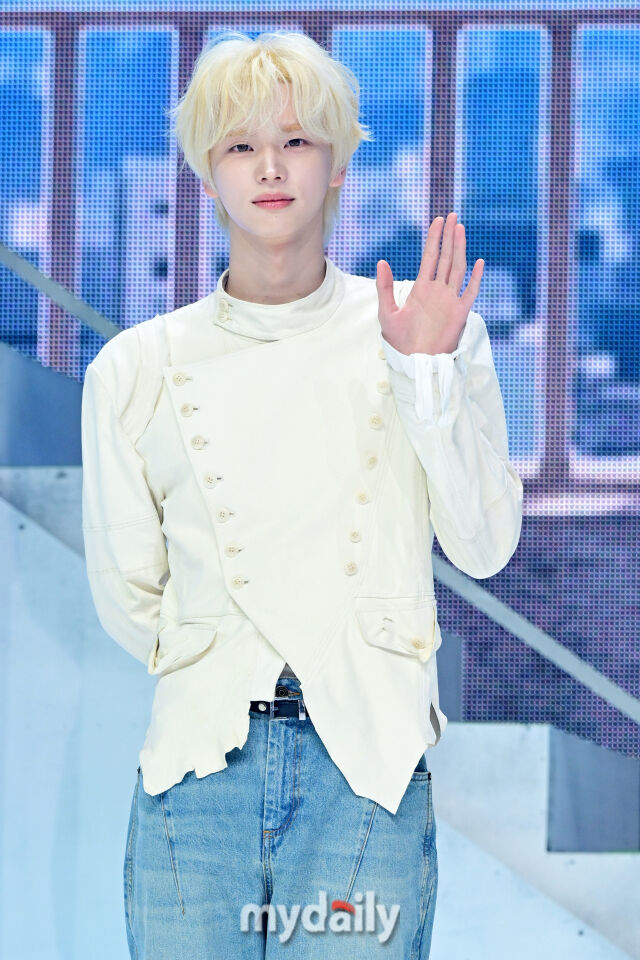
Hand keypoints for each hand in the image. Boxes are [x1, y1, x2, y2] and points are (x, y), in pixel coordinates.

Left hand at [375, 212, 483, 355]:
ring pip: (458, 268)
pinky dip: (476, 277)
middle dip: (449, 236)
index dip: (434, 238)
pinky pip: (470, 291)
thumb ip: (385, 288)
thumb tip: (382, 262)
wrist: (415, 360)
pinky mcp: (460, 313)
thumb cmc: (399, 340)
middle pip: (446, 257)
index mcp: (421, 288)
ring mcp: (450, 300)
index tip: (437, 220)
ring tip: (460, 229)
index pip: (430, 257)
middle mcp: (438, 290)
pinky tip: (479, 261)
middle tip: (452, 215)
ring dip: (460, 249)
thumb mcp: (387, 312)